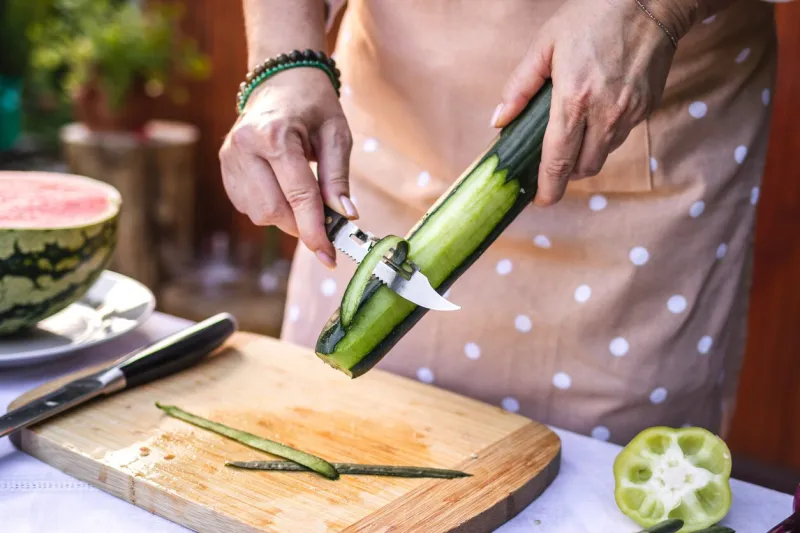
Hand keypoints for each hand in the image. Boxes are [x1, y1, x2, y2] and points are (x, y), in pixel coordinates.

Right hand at [219, 68, 356, 267]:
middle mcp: (244, 147)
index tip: (329, 257)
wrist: (281, 80)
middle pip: (273, 211)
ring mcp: (229, 158)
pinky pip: (248, 207)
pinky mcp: (225, 168)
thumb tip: (345, 216)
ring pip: (259, 214)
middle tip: (324, 221)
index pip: (298, 196)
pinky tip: (283, 188)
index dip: (315, 231)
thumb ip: (338, 178)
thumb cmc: (313, 105)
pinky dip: (271, 208)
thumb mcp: (337, 134)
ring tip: (303, 195)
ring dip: (286, 217)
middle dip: (301, 225)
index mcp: (275, 135)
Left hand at [492, 0, 696, 206]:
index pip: (558, 160)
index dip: (547, 187)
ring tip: (571, 139)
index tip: (539, 200)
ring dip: (584, 157)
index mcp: (574, 100)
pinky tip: (595, 115)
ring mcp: (630, 113)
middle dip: (564, 176)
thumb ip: (519, 87)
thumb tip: (499, 121)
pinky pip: (620, 136)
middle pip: (583, 168)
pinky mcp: (647, 108)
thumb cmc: (593, 16)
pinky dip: (603, 137)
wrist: (651, 1)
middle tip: (550, 168)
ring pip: (603, 156)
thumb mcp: (545, 44)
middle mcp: (605, 114)